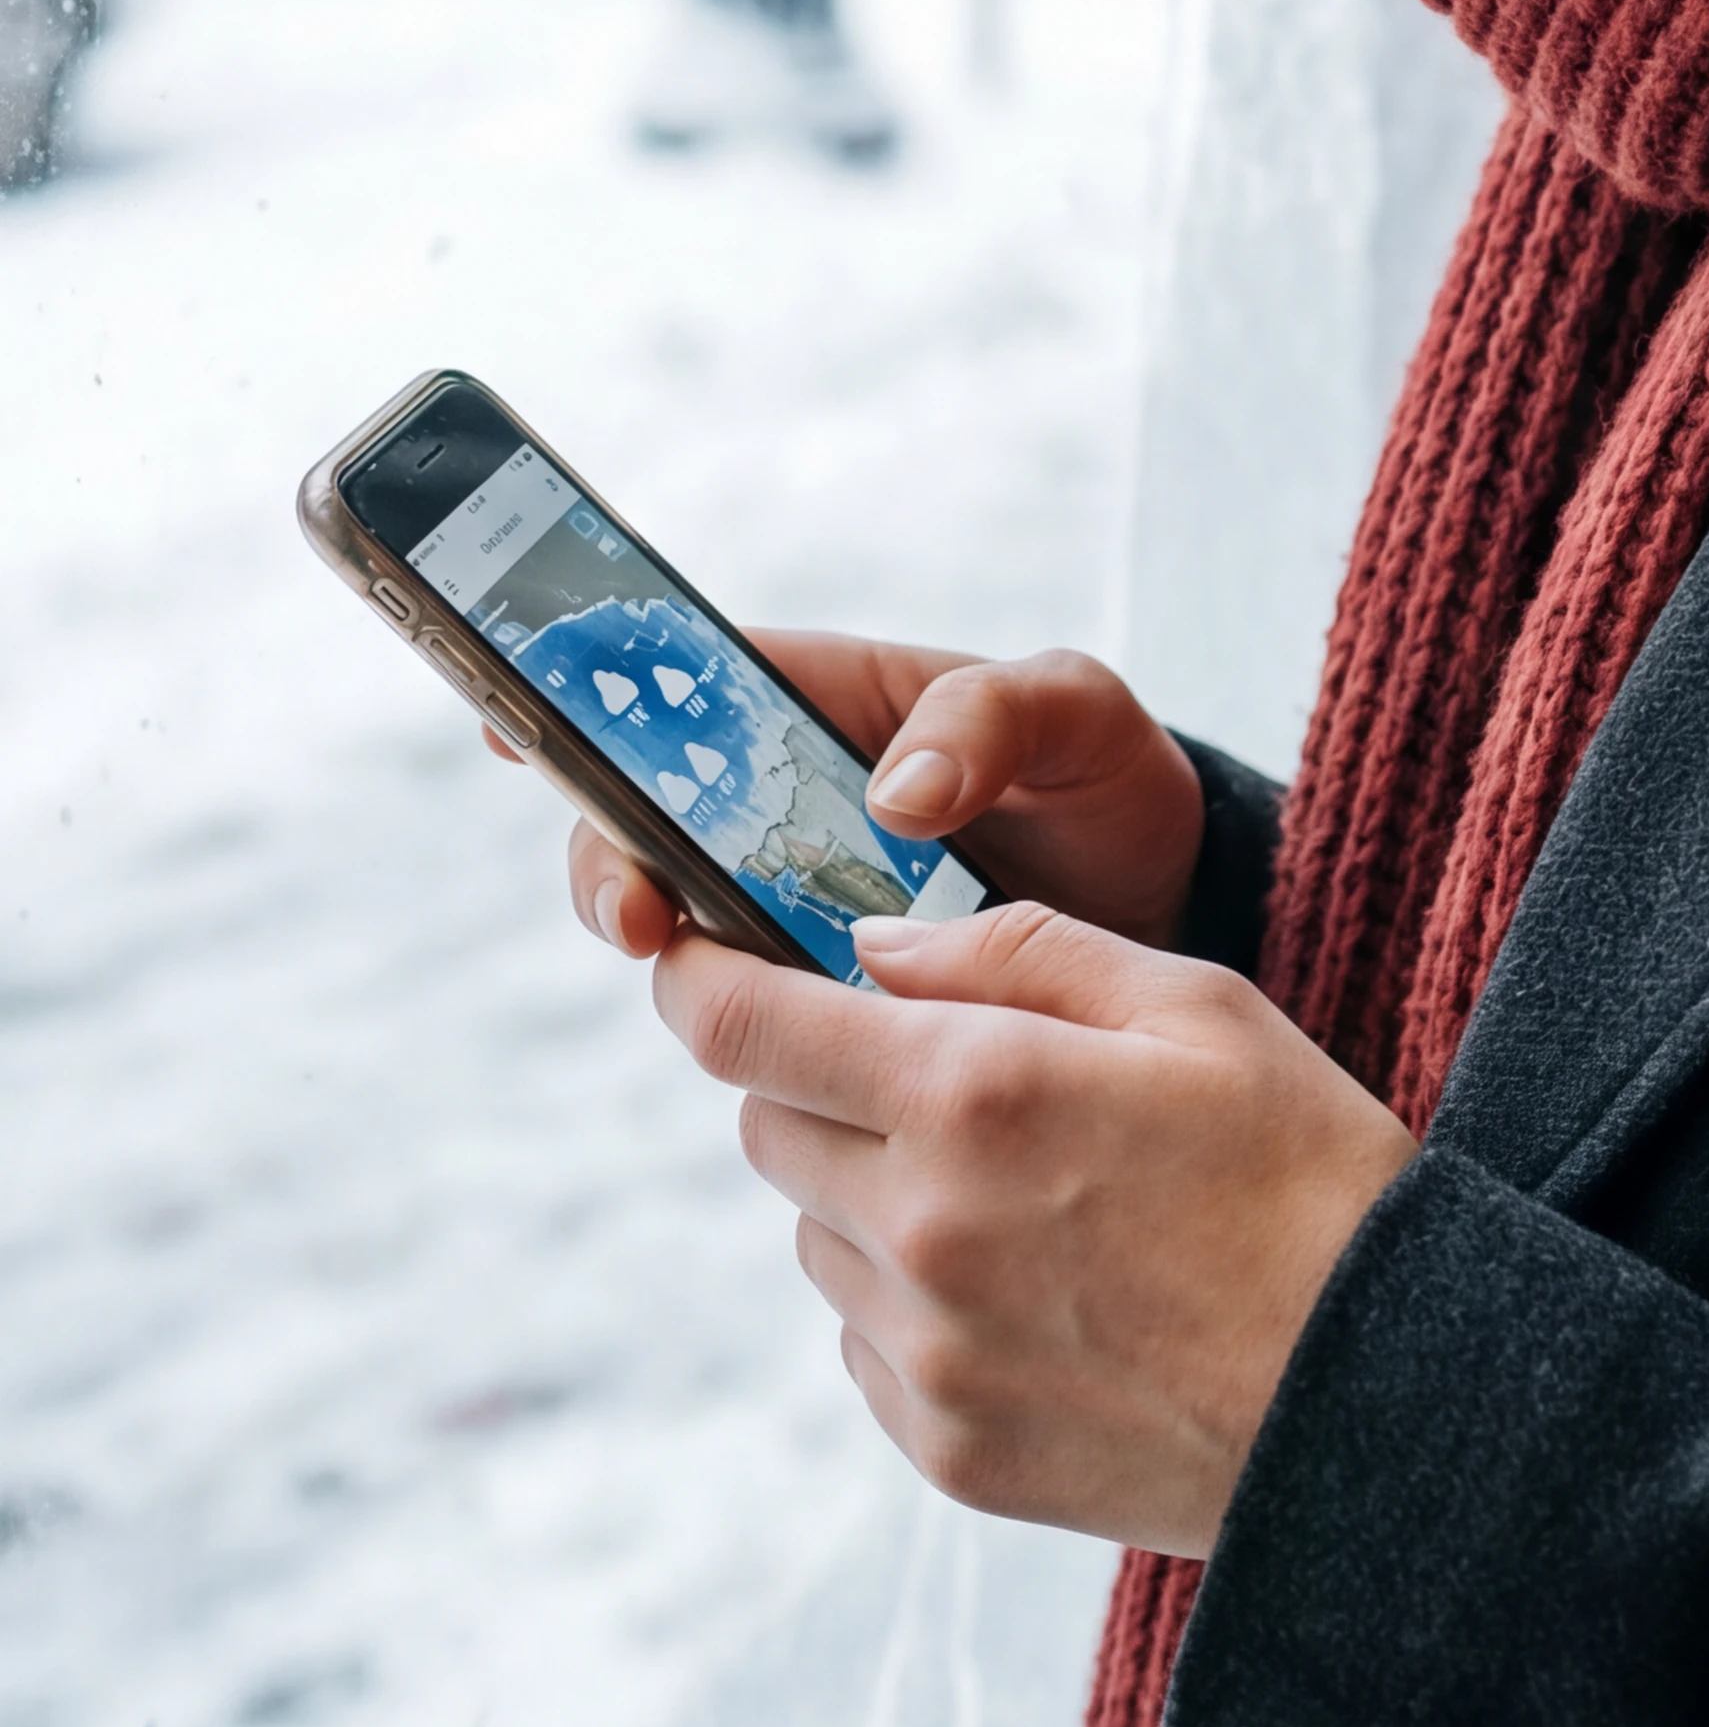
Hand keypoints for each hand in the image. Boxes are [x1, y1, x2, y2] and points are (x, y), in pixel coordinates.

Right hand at [551, 636, 1205, 963]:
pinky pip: (749, 1004)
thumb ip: (995, 716)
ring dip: (657, 935)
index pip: (682, 684)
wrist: (1172, 909)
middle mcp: (783, 801)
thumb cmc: (1111, 782)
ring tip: (671, 956)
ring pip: (680, 919)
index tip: (518, 734)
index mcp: (824, 701)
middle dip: (611, 854)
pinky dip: (734, 1020)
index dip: (586, 700)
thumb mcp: (1078, 710)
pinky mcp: (823, 991)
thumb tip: (897, 794)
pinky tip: (752, 1042)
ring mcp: (792, 900)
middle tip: (634, 906)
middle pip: (645, 817)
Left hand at [650, 893, 1413, 1553]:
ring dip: (873, 1194)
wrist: (1391, 1402)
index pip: (740, 1028)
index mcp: (972, 1095)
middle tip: (937, 1074)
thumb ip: (1015, 952)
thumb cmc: (1308, 1176)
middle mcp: (920, 1229)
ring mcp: (927, 1354)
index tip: (691, 952)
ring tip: (1028, 1197)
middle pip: (767, 1128)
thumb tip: (871, 950)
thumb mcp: (1195, 1005)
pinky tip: (1041, 1292)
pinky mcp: (946, 1449)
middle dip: (818, 1080)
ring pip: (818, 1237)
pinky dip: (916, 1302)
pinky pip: (869, 1344)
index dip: (694, 975)